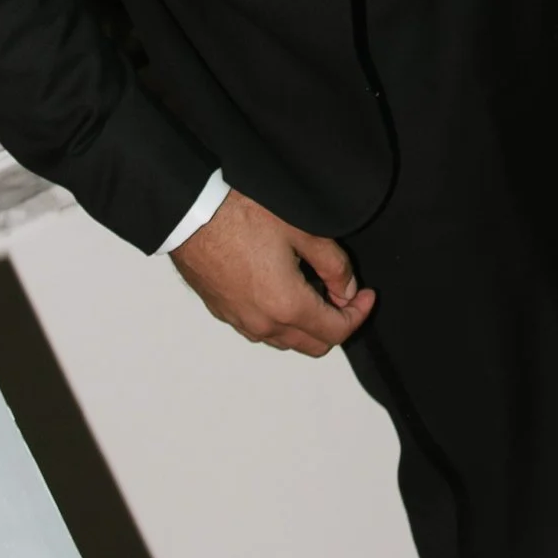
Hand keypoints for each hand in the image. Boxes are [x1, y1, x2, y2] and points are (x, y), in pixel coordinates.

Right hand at [170, 185, 375, 353]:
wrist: (190, 212)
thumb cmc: (239, 214)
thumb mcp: (301, 230)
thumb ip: (333, 265)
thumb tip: (347, 289)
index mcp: (286, 306)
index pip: (337, 332)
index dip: (359, 314)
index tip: (367, 295)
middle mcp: (263, 323)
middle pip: (314, 345)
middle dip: (336, 324)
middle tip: (344, 294)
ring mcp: (240, 321)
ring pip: (286, 341)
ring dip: (307, 324)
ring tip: (315, 289)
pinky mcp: (224, 312)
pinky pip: (261, 329)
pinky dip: (281, 319)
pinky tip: (284, 288)